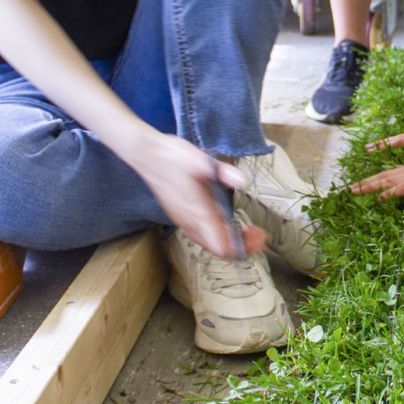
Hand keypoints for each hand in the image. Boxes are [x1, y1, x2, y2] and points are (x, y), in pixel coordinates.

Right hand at [132, 132, 267, 257]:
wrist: (145, 154)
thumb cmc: (172, 157)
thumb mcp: (201, 160)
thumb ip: (223, 172)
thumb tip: (242, 181)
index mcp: (198, 212)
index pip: (222, 246)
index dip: (243, 248)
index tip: (258, 237)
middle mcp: (189, 222)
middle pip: (218, 249)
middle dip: (241, 245)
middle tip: (257, 233)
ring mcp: (182, 220)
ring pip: (209, 243)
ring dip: (229, 240)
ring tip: (246, 228)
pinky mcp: (178, 215)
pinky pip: (200, 235)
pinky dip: (217, 234)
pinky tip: (225, 221)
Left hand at [352, 147, 403, 198]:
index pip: (395, 176)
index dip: (378, 180)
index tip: (364, 186)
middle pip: (387, 176)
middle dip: (367, 183)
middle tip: (348, 190)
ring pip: (391, 180)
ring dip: (372, 186)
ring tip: (354, 191)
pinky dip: (392, 191)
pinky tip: (381, 196)